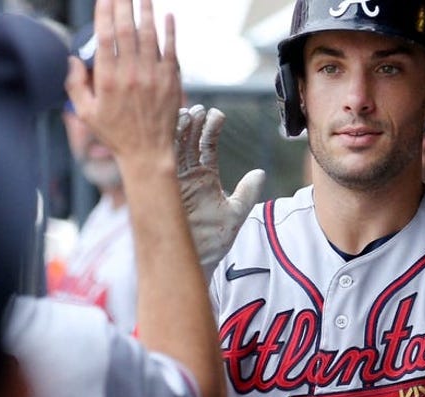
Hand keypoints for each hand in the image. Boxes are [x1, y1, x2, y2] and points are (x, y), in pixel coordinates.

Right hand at [64, 0, 179, 163]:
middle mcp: (131, 74)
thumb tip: (72, 59)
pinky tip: (168, 15)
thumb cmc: (116, 133)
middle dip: (123, 5)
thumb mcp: (87, 113)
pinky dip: (170, 32)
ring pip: (149, 36)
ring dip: (146, 12)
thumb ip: (75, 85)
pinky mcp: (171, 81)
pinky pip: (171, 50)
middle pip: (127, 30)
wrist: (149, 153)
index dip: (105, 14)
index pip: (105, 37)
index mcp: (108, 80)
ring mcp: (153, 77)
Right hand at [175, 105, 265, 273]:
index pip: (206, 146)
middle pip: (188, 141)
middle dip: (193, 123)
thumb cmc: (216, 240)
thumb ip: (247, 192)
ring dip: (180, 129)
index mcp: (204, 177)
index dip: (211, 129)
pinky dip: (168, 143)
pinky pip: (164, 160)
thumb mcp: (236, 212)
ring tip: (188, 113)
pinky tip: (172, 128)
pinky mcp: (165, 187)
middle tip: (200, 109)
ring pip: (175, 147)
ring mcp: (175, 180)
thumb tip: (260, 173)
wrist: (197, 258)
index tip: (217, 114)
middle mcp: (188, 175)